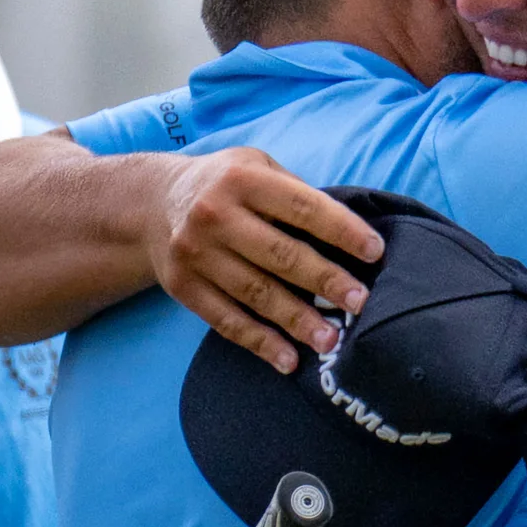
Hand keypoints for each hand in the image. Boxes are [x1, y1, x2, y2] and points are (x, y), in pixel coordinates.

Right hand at [147, 147, 384, 373]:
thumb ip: (296, 193)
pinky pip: (226, 320)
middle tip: (361, 302)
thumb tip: (350, 232)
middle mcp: (215, 215)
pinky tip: (288, 359)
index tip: (375, 252)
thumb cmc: (225, 184)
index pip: (303, 207)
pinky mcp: (183, 286)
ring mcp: (196, 253)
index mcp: (244, 179)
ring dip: (297, 320)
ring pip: (255, 293)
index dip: (342, 230)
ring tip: (332, 339)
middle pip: (280, 254)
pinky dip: (259, 342)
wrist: (151, 203)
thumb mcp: (256, 166)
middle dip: (325, 280)